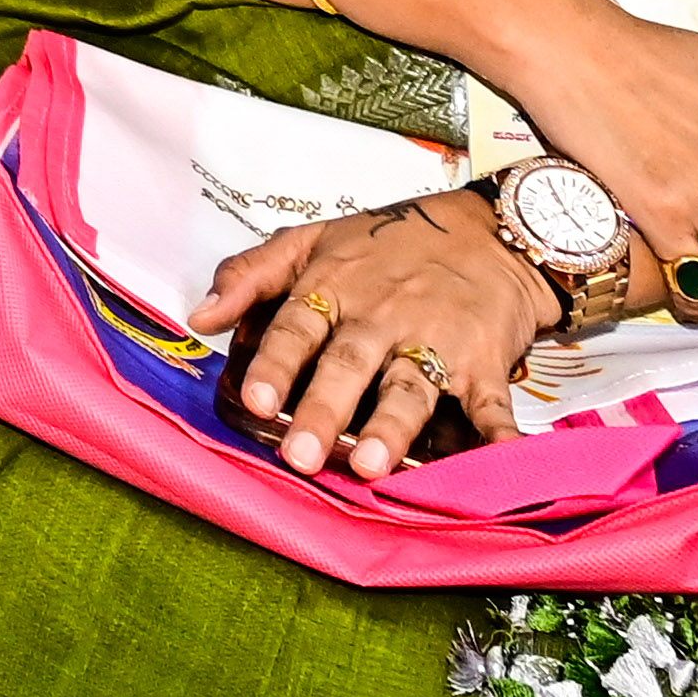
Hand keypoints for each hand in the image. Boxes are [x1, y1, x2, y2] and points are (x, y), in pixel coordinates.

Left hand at [195, 193, 551, 478]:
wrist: (489, 231)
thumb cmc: (391, 243)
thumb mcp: (315, 240)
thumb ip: (252, 273)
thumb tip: (200, 316)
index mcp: (334, 287)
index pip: (296, 327)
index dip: (275, 364)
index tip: (253, 400)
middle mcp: (382, 316)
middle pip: (348, 365)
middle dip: (323, 410)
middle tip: (300, 454)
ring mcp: (436, 341)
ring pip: (409, 387)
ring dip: (392, 428)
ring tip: (370, 465)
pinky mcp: (485, 363)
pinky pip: (491, 405)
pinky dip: (497, 437)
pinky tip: (495, 464)